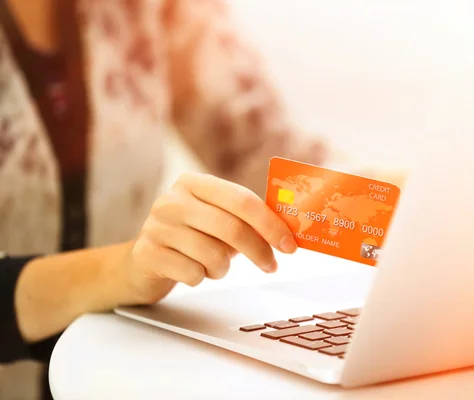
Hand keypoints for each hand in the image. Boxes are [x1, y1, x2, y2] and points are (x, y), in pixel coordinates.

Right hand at [123, 173, 297, 303]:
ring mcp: (156, 226)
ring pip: (213, 255)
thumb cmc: (190, 238)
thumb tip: (287, 233)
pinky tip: (191, 271)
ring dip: (223, 268)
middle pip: (231, 228)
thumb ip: (246, 220)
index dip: (270, 224)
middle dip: (259, 251)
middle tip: (271, 265)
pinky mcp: (147, 254)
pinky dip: (201, 278)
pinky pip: (193, 273)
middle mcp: (173, 200)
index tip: (289, 245)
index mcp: (194, 183)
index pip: (242, 199)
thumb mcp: (216, 220)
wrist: (142, 262)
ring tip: (214, 265)